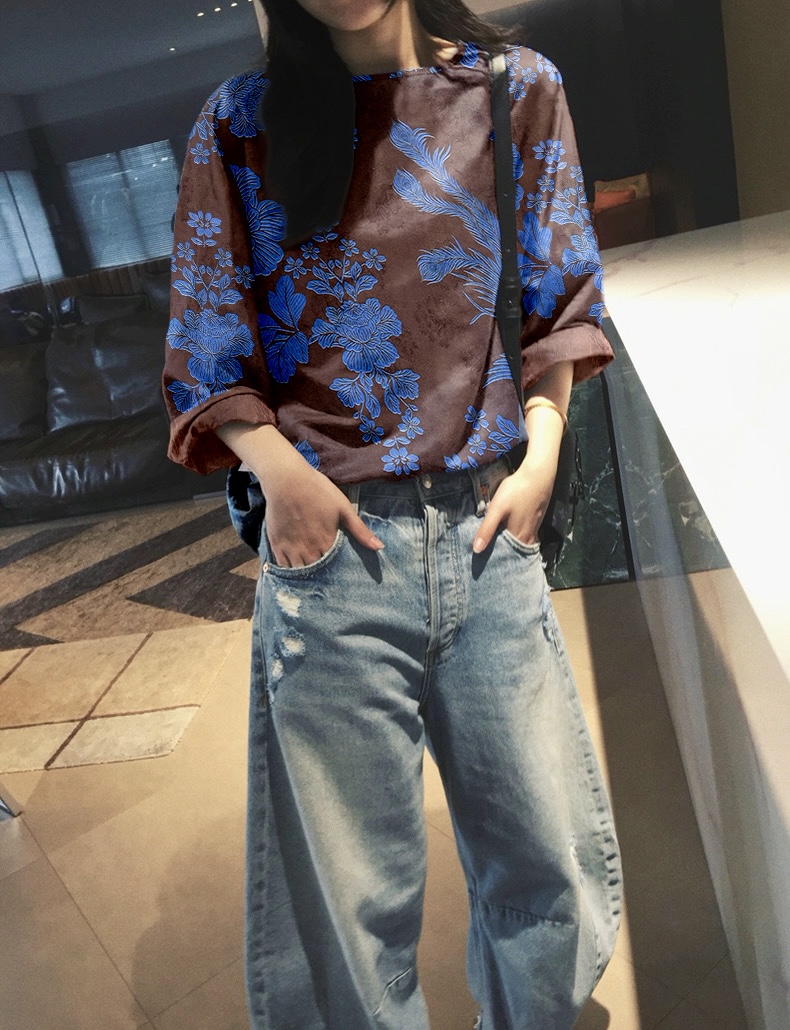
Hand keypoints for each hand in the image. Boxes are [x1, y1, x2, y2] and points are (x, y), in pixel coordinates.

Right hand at [215, 422, 382, 567]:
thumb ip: (360, 530)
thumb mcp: (343, 507)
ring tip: (314, 581)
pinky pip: (283, 567)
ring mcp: (290, 549)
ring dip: (308, 578)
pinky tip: (296, 573)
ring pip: (300, 573)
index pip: (335, 569)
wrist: (286, 479)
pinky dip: (290, 572)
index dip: (340, 574)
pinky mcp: (276, 544)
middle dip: (324, 579)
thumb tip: (379, 547)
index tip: (345, 578)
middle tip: (330, 583)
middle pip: (318, 574)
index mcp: (327, 542)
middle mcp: (308, 550)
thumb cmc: (317, 490)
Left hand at [472, 454, 556, 552]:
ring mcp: (535, 529)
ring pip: (520, 544)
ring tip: (497, 549)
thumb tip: (476, 551)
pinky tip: (510, 534)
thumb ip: (487, 529)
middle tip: (487, 559)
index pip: (504, 555)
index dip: (493, 559)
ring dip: (510, 547)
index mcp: (518, 537)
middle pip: (513, 551)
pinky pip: (526, 536)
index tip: (482, 563)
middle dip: (502, 555)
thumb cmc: (516, 490)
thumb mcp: (497, 509)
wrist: (538, 474)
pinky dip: (517, 539)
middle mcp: (529, 537)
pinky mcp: (536, 520)